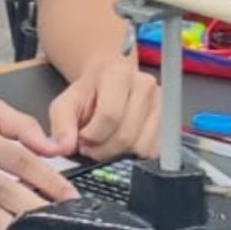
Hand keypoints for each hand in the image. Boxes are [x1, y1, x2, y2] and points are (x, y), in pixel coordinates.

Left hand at [46, 51, 163, 163]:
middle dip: (103, 150)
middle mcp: (145, 85)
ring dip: (119, 154)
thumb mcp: (64, 105)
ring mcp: (161, 103)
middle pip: (126, 135)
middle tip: (91, 145)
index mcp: (118, 74)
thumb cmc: (88, 95)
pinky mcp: (169, 122)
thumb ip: (61, 125)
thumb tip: (64, 147)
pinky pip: (153, 151)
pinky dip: (135, 155)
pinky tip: (123, 144)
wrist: (108, 84)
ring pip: (141, 146)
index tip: (81, 138)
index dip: (91, 136)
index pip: (110, 115)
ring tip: (107, 142)